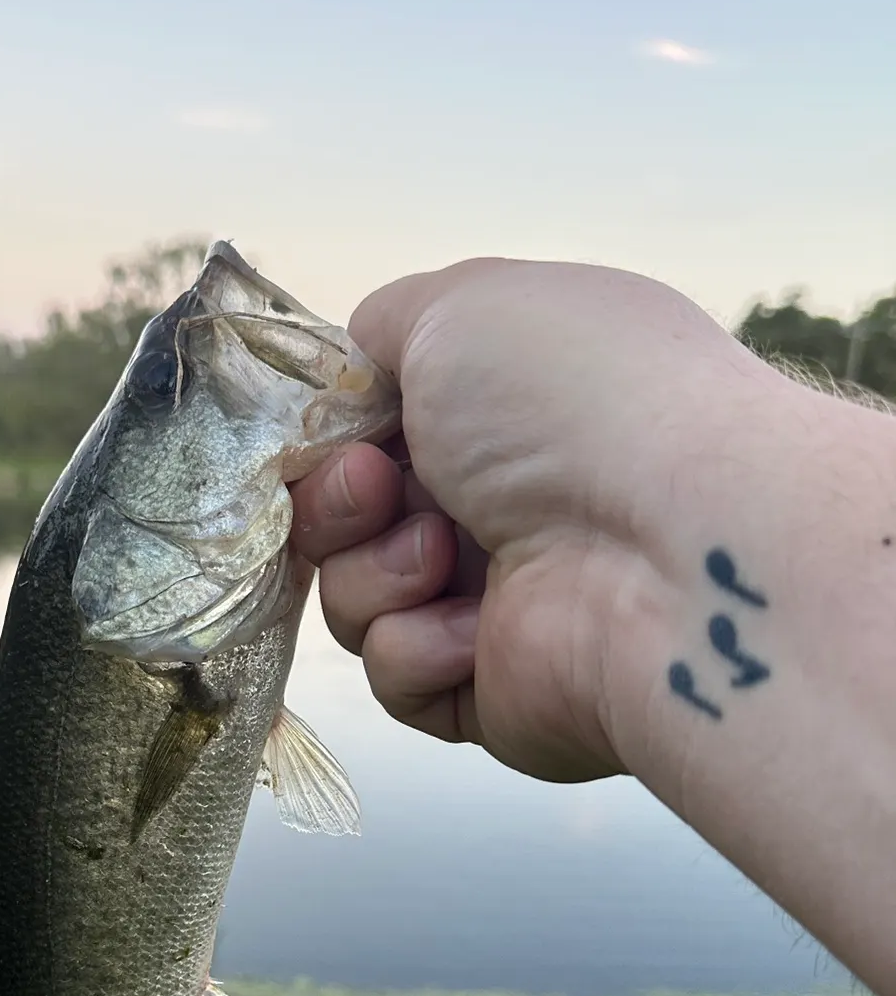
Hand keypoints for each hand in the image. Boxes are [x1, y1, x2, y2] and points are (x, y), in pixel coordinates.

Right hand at [291, 258, 772, 784]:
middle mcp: (497, 501)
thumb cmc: (571, 404)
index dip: (331, 434)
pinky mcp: (485, 690)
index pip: (367, 430)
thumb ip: (384, 324)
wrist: (665, 551)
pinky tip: (479, 630)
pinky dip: (417, 646)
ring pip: (351, 597)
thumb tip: (352, 369)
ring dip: (377, 572)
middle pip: (342, 516)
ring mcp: (493, 599)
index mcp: (498, 411)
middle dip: (338, 501)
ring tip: (444, 556)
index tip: (333, 430)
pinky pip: (393, 674)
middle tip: (382, 489)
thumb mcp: (459, 306)